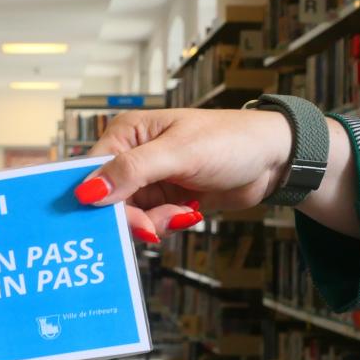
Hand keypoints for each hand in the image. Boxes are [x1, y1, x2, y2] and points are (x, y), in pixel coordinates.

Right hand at [76, 108, 292, 239]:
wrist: (273, 160)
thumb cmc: (230, 141)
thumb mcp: (179, 153)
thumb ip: (132, 171)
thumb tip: (87, 191)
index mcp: (126, 134)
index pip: (92, 172)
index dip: (98, 199)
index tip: (115, 220)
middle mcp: (132, 156)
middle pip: (108, 200)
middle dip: (133, 217)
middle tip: (157, 225)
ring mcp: (149, 181)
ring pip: (129, 216)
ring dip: (155, 222)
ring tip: (184, 212)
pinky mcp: (165, 200)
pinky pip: (149, 223)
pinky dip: (167, 224)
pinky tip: (190, 213)